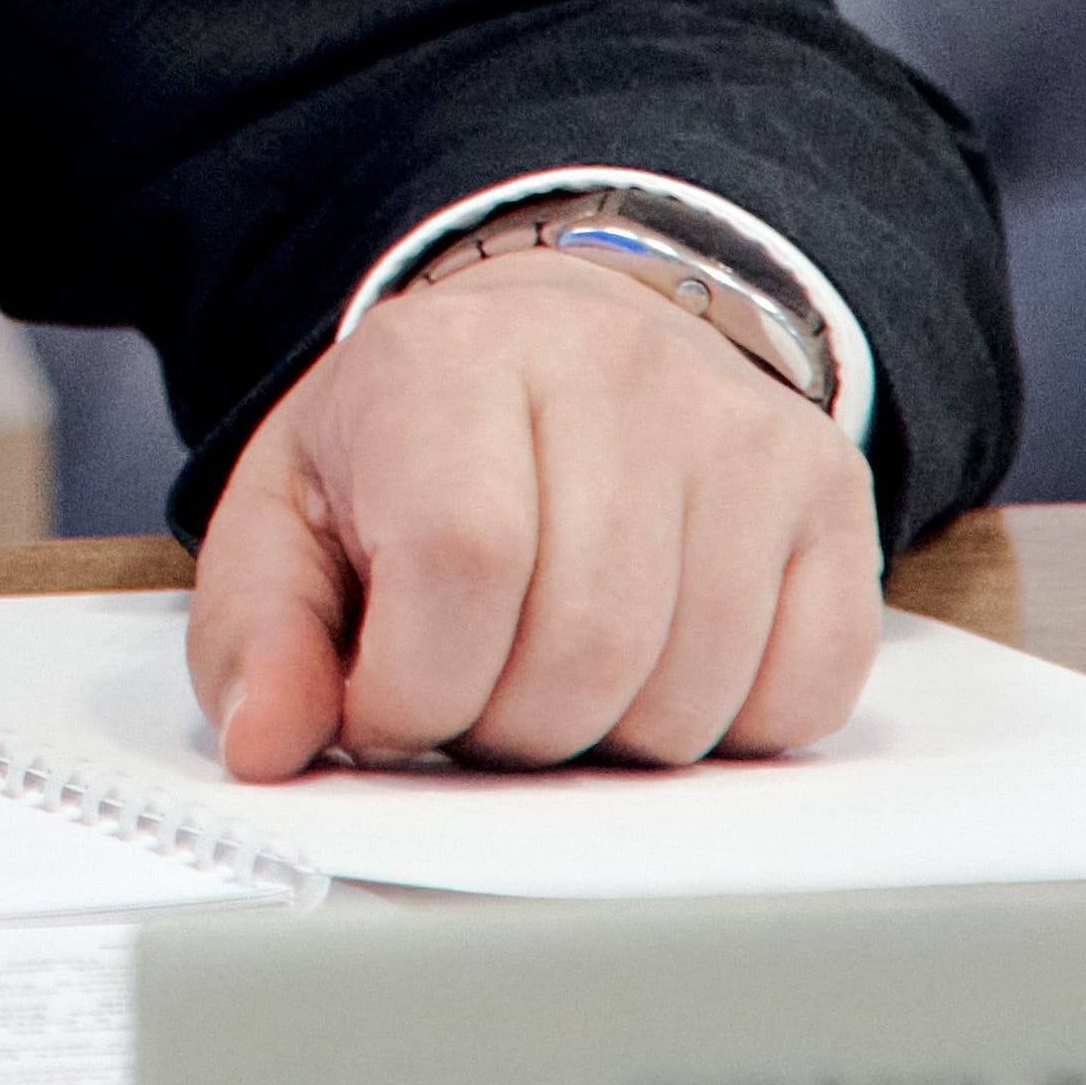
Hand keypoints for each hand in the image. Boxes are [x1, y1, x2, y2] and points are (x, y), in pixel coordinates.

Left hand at [181, 248, 877, 783]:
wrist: (560, 342)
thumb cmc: (417, 445)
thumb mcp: (292, 516)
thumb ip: (256, 634)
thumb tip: (266, 742)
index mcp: (453, 360)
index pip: (461, 561)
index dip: (416, 688)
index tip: (388, 706)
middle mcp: (615, 369)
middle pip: (586, 644)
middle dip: (509, 728)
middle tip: (477, 694)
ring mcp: (741, 429)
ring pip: (689, 689)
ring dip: (608, 739)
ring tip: (556, 672)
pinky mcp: (829, 491)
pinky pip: (802, 692)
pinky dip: (724, 728)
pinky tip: (657, 665)